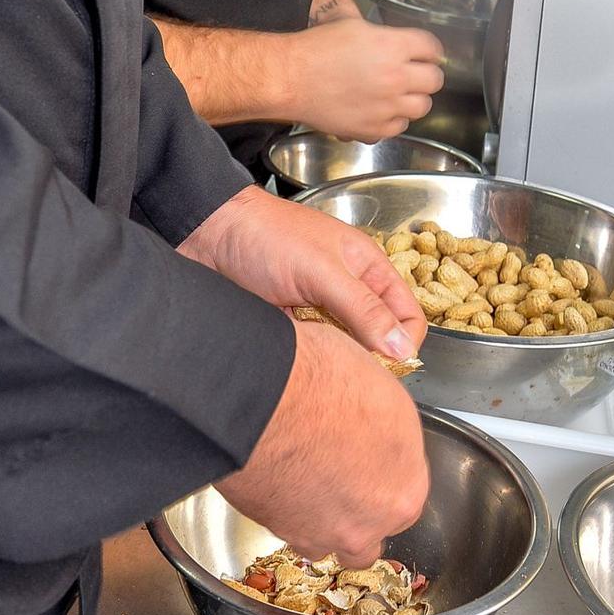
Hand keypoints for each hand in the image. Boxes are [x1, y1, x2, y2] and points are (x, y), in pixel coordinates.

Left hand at [182, 185, 426, 365]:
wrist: (206, 235)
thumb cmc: (265, 237)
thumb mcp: (321, 271)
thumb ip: (363, 309)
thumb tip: (402, 348)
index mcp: (366, 268)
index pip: (407, 314)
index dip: (404, 343)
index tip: (386, 369)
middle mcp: (348, 291)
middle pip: (378, 339)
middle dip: (372, 361)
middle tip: (352, 379)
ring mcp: (319, 310)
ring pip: (345, 351)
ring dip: (338, 364)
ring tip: (324, 373)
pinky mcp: (292, 327)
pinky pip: (315, 354)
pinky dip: (312, 364)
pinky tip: (302, 371)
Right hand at [216, 317, 427, 564]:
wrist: (265, 398)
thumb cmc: (324, 381)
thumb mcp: (381, 388)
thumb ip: (387, 427)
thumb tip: (375, 423)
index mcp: (406, 485)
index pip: (407, 490)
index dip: (386, 468)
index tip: (371, 452)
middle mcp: (372, 520)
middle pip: (376, 528)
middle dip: (363, 507)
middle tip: (341, 471)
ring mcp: (327, 534)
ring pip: (336, 541)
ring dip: (329, 522)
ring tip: (309, 481)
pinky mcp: (283, 535)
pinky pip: (296, 535)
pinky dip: (292, 517)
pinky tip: (282, 484)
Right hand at [288, 17, 444, 140]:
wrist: (291, 79)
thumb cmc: (316, 50)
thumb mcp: (354, 26)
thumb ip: (385, 36)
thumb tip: (401, 42)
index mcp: (393, 46)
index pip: (432, 48)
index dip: (430, 50)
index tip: (427, 54)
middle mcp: (395, 77)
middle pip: (435, 79)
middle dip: (427, 74)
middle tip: (416, 73)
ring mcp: (386, 106)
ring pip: (423, 106)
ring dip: (414, 99)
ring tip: (399, 93)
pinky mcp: (374, 129)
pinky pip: (400, 127)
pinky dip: (394, 119)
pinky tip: (382, 109)